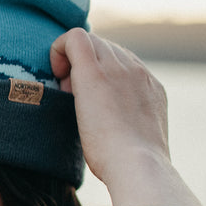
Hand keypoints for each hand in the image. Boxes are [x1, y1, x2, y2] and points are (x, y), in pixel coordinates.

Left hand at [50, 29, 202, 205]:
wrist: (138, 166)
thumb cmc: (132, 167)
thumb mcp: (136, 143)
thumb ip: (127, 128)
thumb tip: (108, 129)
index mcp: (150, 88)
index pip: (122, 65)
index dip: (102, 77)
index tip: (92, 104)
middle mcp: (138, 71)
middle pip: (106, 49)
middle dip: (86, 69)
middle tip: (74, 100)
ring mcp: (119, 68)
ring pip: (91, 42)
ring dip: (75, 64)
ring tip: (69, 95)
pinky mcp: (95, 72)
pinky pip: (74, 38)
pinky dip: (59, 49)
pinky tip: (55, 73)